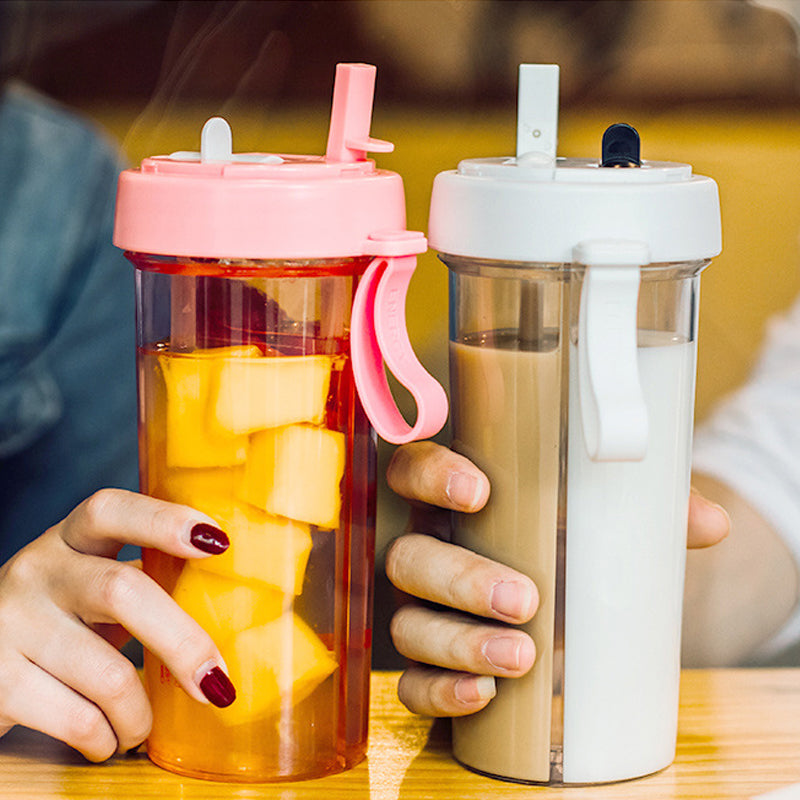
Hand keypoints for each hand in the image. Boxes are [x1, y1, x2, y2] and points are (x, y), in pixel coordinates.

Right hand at [0, 489, 234, 760]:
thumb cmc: (61, 618)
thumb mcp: (93, 585)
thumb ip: (149, 582)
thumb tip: (240, 612)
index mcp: (71, 538)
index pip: (111, 509)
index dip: (165, 521)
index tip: (219, 541)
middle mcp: (38, 570)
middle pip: (121, 591)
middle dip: (182, 642)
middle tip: (217, 683)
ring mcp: (11, 622)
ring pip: (104, 671)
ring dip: (139, 713)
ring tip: (143, 726)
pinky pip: (75, 718)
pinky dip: (105, 738)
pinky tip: (108, 739)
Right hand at [385, 442, 729, 717]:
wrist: (564, 593)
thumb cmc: (568, 536)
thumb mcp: (600, 511)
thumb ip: (650, 507)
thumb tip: (709, 524)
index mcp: (450, 497)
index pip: (412, 470)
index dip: (432, 478)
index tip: (479, 493)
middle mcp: (425, 546)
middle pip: (407, 556)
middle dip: (461, 578)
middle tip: (525, 599)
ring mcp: (420, 607)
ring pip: (406, 623)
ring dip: (458, 642)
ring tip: (522, 657)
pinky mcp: (428, 662)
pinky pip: (411, 682)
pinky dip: (440, 692)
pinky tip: (484, 695)